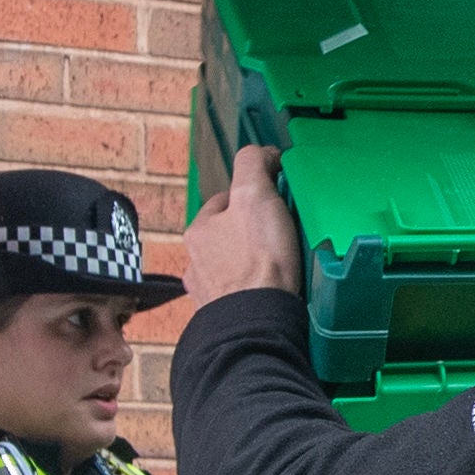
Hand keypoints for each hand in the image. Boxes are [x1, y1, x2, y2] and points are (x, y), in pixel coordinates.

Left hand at [186, 145, 303, 302]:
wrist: (259, 320)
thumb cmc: (258, 261)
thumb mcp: (256, 196)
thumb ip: (254, 165)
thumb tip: (263, 153)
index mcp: (199, 230)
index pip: (225, 201)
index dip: (251, 197)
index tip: (274, 204)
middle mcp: (195, 261)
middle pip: (227, 235)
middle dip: (248, 234)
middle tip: (279, 237)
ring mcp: (207, 291)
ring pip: (230, 267)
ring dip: (248, 265)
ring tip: (276, 269)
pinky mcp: (223, 316)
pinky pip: (237, 296)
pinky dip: (250, 292)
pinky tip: (267, 292)